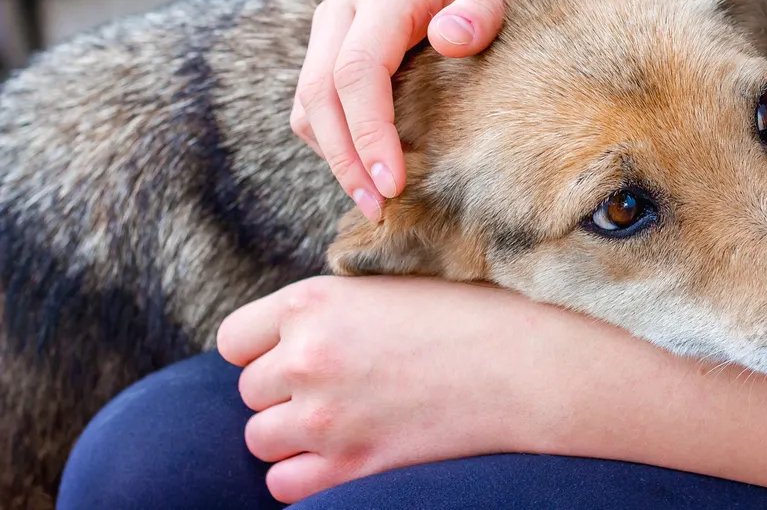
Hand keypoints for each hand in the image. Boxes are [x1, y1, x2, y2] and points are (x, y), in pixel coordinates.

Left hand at [215, 276, 576, 503]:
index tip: (294, 354)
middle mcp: (306, 358)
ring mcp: (324, 417)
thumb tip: (290, 335)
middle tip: (339, 388)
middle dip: (284, 393)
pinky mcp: (350, 466)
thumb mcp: (387, 288)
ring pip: (260, 440)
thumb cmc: (468, 316)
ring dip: (293, 436)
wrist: (525, 365)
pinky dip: (306, 475)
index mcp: (312, 303)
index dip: (262, 349)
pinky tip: (345, 455)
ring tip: (343, 422)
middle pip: (250, 392)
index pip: (234, 339)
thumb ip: (329, 310)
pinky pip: (284, 485)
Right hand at [291, 0, 564, 220]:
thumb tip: (449, 38)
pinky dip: (335, 137)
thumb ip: (487, 7)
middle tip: (379, 208)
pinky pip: (317, 98)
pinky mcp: (335, 40)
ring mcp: (335, 19)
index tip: (393, 184)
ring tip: (375, 201)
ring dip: (333, 154)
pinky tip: (371, 169)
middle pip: (319, 91)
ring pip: (309, 99)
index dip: (369, 133)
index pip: (357, 70)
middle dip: (345, 158)